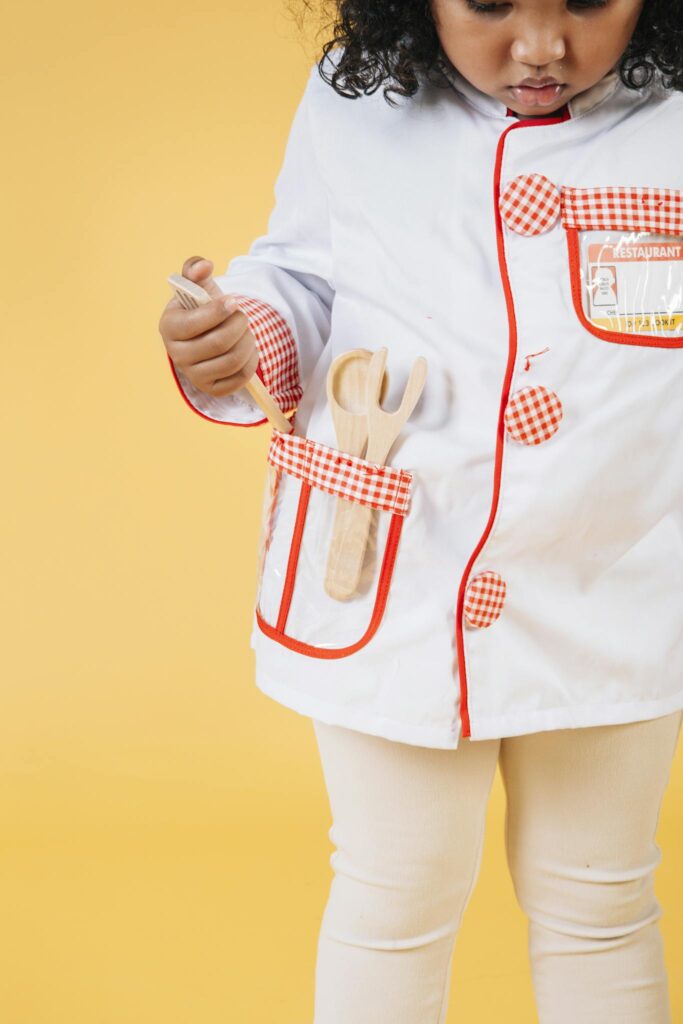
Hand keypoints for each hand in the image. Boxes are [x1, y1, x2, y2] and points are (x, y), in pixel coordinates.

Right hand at [158, 256, 258, 396]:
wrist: (206, 334)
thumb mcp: (198, 286)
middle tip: (243, 317)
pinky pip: (240, 379)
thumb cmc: (201, 307)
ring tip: (247, 332)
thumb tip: (204, 266)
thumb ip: (196, 269)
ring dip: (248, 342)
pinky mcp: (212, 389)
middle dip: (239, 326)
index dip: (220, 311)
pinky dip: (251, 362)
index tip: (233, 302)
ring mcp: (194, 375)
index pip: (195, 324)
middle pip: (219, 343)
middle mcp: (177, 355)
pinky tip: (248, 350)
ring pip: (232, 361)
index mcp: (169, 327)